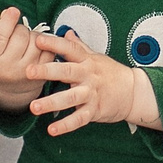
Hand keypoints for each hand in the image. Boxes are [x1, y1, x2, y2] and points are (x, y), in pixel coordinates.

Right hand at [0, 7, 45, 111]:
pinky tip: (37, 48)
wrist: (10, 88)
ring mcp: (28, 72)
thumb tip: (9, 12)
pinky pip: (49, 49)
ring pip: (36, 40)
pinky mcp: (43, 73)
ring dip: (33, 35)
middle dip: (20, 29)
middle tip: (17, 34)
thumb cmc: (0, 61)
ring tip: (26, 43)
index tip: (13, 10)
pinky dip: (45, 44)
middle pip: (20, 35)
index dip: (7, 21)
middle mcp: (8, 69)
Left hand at [28, 31, 161, 136]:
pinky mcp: (95, 110)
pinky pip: (79, 119)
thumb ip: (79, 46)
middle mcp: (88, 75)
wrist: (134, 92)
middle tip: (28, 71)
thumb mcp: (96, 57)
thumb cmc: (111, 73)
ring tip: (34, 107)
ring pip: (70, 98)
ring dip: (51, 103)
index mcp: (87, 61)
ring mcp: (92, 93)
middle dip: (47, 71)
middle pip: (67, 71)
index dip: (55, 44)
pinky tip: (51, 130)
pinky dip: (66, 125)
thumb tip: (66, 32)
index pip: (70, 49)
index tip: (39, 41)